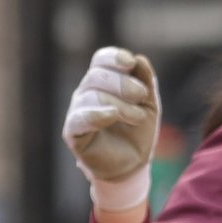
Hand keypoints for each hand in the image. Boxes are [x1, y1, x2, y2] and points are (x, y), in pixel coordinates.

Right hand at [62, 46, 160, 211]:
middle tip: (141, 94)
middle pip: (97, 76)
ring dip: (121, 105)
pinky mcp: (73, 132)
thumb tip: (140, 59)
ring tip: (137, 117)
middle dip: (122, 83)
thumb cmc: (138, 132)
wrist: (132, 164)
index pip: (101, 60)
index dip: (113, 58)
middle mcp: (86, 92)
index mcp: (103, 82)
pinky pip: (79, 118)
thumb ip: (146, 83)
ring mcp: (77, 111)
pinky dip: (96, 114)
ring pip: (92, 96)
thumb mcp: (149, 105)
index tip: (130, 62)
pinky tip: (112, 115)